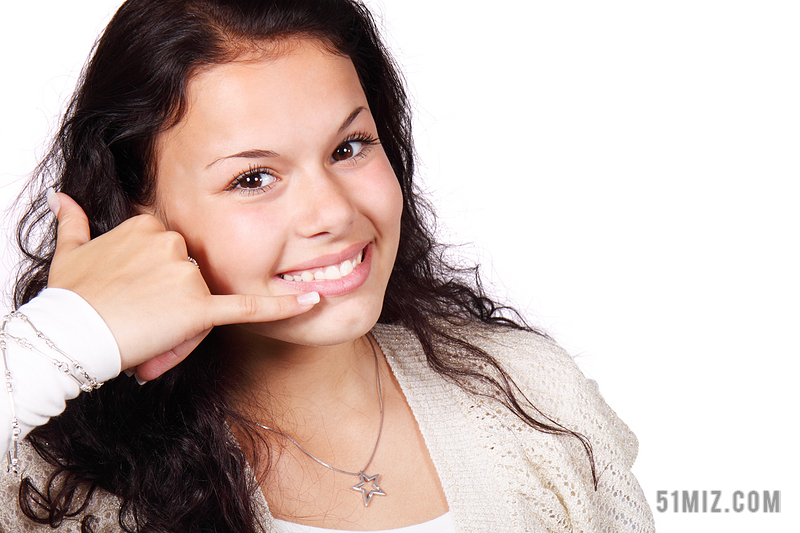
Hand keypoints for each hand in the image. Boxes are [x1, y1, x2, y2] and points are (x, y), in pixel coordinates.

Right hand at [46, 191, 318, 380]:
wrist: (70, 335)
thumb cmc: (70, 298)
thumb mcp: (70, 254)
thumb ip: (73, 222)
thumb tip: (61, 197)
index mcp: (148, 226)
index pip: (173, 251)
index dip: (159, 277)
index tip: (137, 289)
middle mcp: (173, 243)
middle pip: (192, 273)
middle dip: (173, 295)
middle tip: (140, 312)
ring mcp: (187, 274)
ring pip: (204, 296)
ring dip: (182, 314)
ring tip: (146, 324)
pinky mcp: (198, 308)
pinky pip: (247, 306)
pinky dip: (282, 305)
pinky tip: (310, 301)